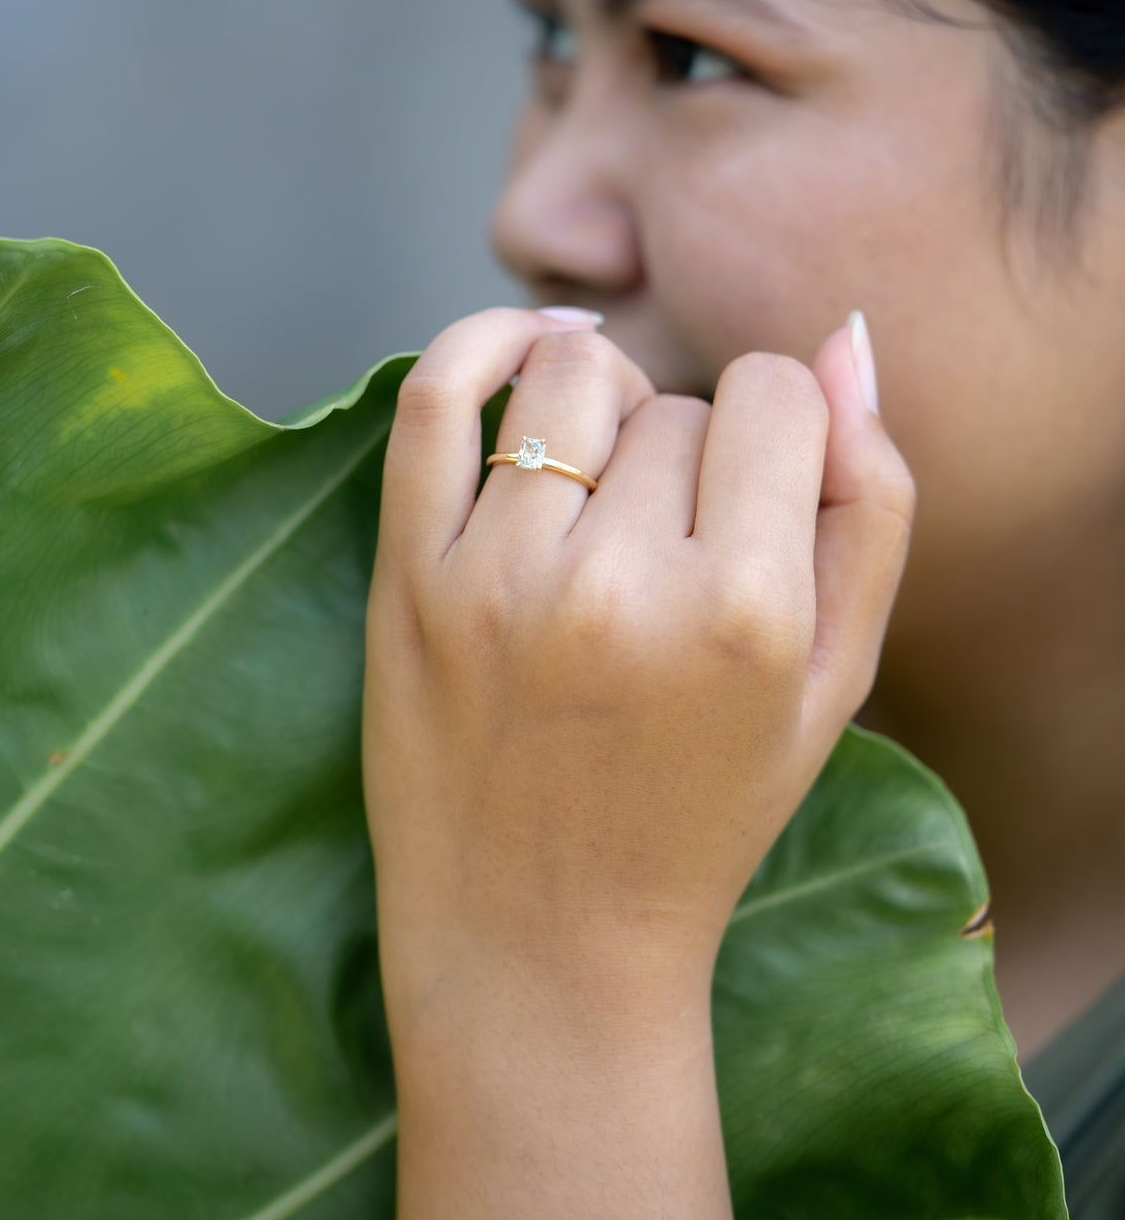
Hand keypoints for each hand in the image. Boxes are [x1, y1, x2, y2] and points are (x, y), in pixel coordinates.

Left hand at [362, 307, 914, 1214]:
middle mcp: (617, 586)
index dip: (778, 434)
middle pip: (676, 404)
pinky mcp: (410, 578)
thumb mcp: (833, 683)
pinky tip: (528, 349)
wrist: (543, 939)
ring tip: (606, 481)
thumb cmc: (704, 812)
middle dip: (690, 459)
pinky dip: (486, 341)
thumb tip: (845, 344)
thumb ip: (869, 508)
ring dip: (606, 405)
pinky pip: (436, 392)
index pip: (775, 397)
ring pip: (572, 375)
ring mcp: (498, 577)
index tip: (757, 497)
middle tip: (671, 558)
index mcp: (745, 614)